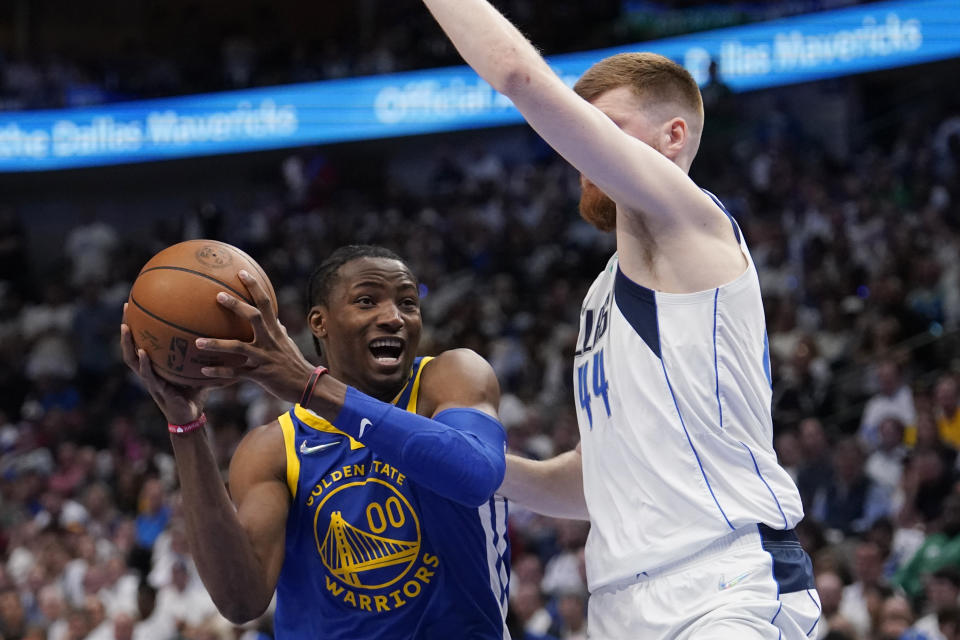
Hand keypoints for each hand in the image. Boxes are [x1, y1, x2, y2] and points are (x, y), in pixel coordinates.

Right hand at [120, 305, 209, 425]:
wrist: (192, 417)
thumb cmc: (195, 392)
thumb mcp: (198, 368)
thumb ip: (204, 353)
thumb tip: (223, 330)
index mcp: (156, 365)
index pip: (142, 341)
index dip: (138, 325)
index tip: (136, 303)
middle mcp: (149, 371)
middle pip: (131, 346)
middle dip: (127, 328)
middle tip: (125, 308)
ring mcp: (151, 381)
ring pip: (132, 360)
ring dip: (127, 344)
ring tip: (126, 327)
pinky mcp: (158, 391)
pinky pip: (148, 375)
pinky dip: (144, 364)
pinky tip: (143, 352)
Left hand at [195, 270, 314, 402]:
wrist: (306, 386)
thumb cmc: (295, 364)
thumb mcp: (288, 344)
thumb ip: (280, 331)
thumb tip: (277, 320)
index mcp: (276, 331)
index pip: (266, 303)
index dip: (254, 286)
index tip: (241, 272)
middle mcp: (270, 340)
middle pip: (254, 317)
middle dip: (236, 305)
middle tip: (218, 295)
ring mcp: (265, 357)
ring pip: (238, 347)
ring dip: (217, 344)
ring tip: (197, 342)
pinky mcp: (260, 375)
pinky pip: (235, 373)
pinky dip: (219, 372)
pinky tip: (203, 370)